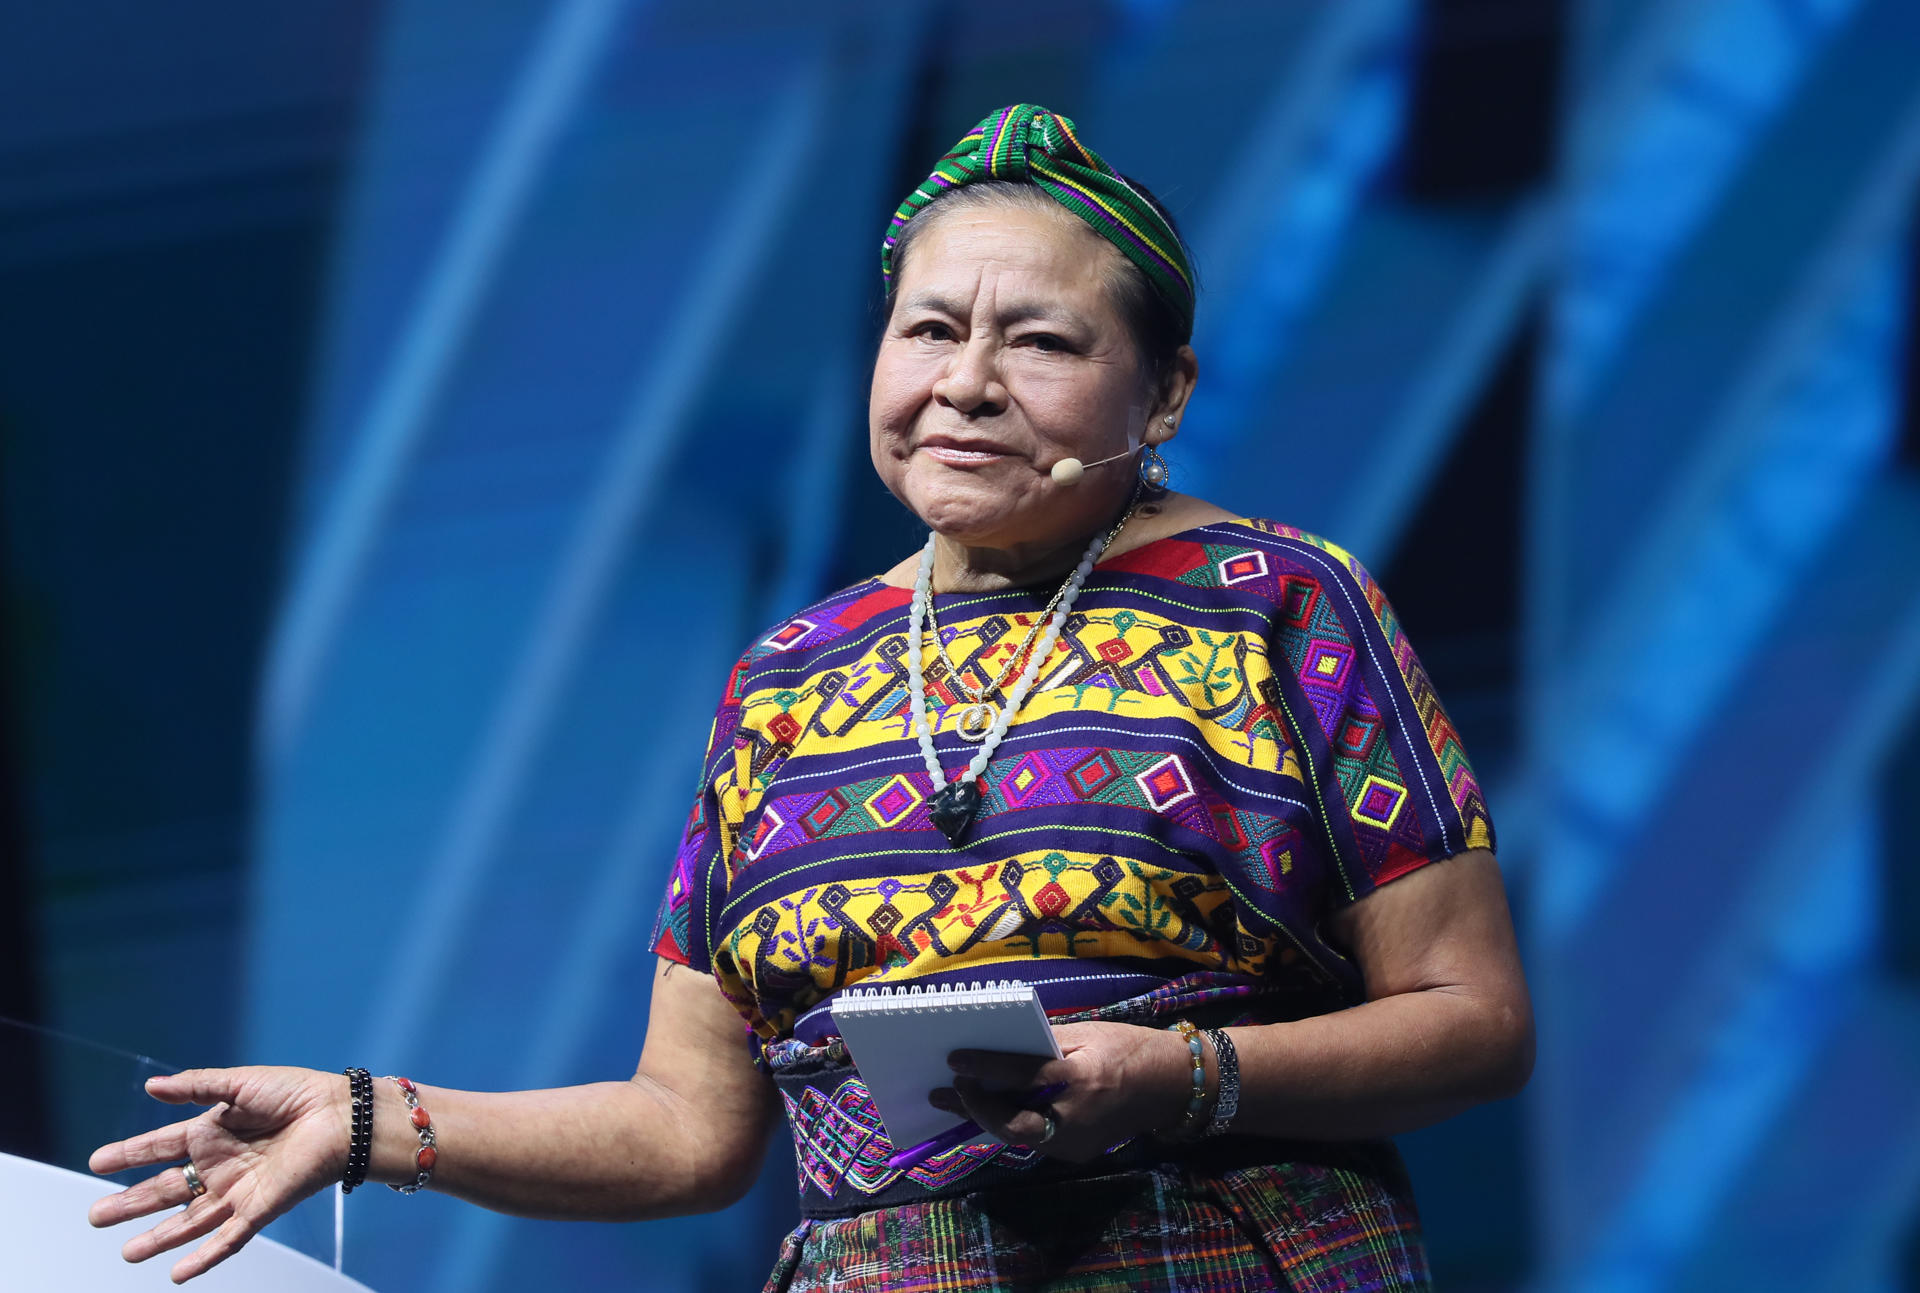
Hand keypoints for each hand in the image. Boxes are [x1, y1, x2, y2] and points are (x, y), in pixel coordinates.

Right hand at [86, 1065, 350, 1283]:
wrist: (341, 1117)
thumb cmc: (297, 1094)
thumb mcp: (241, 1084)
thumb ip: (196, 1087)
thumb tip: (151, 1086)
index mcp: (212, 1133)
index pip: (160, 1147)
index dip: (129, 1155)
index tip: (97, 1162)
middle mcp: (220, 1165)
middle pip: (166, 1189)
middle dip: (130, 1204)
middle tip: (96, 1215)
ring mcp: (238, 1190)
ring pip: (189, 1221)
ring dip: (159, 1238)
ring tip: (127, 1251)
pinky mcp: (259, 1209)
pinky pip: (227, 1239)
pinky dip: (203, 1257)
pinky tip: (177, 1273)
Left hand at [929, 1021, 1189, 1162]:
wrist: (1169, 1087)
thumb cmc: (1126, 1049)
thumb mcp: (1087, 1034)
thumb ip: (1044, 1043)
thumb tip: (999, 1042)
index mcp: (1082, 1078)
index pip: (1024, 1075)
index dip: (987, 1068)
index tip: (955, 1061)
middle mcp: (1078, 1118)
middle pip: (1015, 1123)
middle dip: (976, 1108)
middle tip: (946, 1091)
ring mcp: (1077, 1143)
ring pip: (1019, 1136)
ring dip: (985, 1118)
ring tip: (953, 1103)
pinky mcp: (1076, 1154)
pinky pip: (1034, 1140)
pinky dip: (1009, 1123)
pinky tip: (986, 1110)